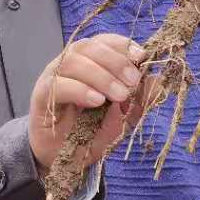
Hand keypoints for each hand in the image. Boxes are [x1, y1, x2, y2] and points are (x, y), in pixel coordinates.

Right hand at [28, 33, 144, 175]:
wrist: (62, 158)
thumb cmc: (91, 130)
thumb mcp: (123, 115)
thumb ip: (139, 98)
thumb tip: (158, 80)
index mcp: (89, 61)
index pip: (103, 41)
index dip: (122, 45)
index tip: (141, 57)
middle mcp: (69, 63)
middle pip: (89, 47)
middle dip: (115, 62)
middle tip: (132, 83)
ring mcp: (53, 77)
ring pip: (73, 61)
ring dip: (101, 76)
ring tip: (118, 96)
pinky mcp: (41, 95)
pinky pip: (58, 84)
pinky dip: (80, 89)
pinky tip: (96, 101)